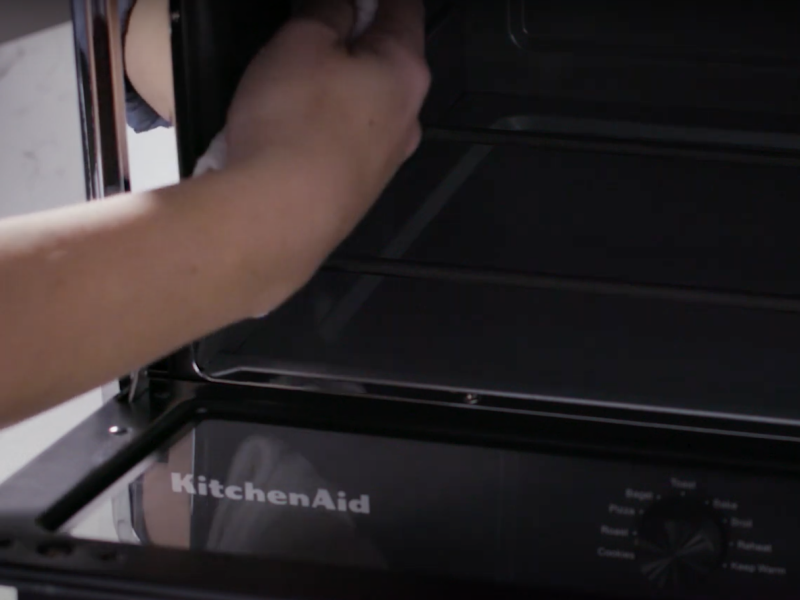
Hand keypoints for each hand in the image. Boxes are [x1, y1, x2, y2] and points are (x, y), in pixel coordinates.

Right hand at [225, 0, 430, 255]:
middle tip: (317, 29)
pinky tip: (295, 129)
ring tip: (297, 83)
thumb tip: (342, 3)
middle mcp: (407, 119)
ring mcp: (386, 160)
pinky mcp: (360, 190)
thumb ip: (328, 10)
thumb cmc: (294, 125)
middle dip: (359, 40)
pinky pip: (348, 143)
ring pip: (369, 107)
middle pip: (389, 62)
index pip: (405, 9)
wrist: (279, 215)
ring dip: (342, 88)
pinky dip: (329, 127)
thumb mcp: (302, 41)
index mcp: (405, 71)